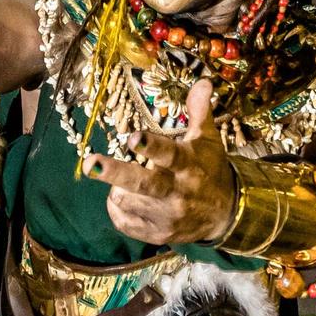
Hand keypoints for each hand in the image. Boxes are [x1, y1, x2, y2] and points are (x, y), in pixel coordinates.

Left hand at [83, 79, 236, 245]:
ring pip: (127, 201)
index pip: (168, 155)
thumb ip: (199, 111)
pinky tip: (123, 197)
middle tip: (89, 163)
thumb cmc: (210, 169)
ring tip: (120, 180)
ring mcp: (166, 217)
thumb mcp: (208, 140)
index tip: (132, 137)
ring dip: (116, 188)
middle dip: (114, 173)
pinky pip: (124, 222)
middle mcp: (177, 193)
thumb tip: (202, 81)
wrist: (226, 214)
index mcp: (188, 166)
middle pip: (142, 184)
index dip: (150, 147)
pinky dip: (117, 208)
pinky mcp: (157, 234)